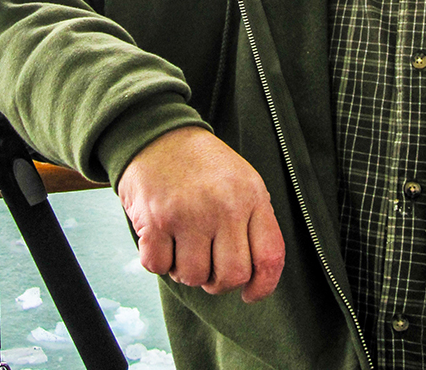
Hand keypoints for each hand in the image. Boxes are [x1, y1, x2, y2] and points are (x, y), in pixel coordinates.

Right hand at [117, 127, 284, 302]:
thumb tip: (255, 276)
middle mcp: (224, 205)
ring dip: (184, 270)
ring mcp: (189, 213)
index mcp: (251, 195)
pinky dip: (156, 260)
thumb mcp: (241, 181)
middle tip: (206, 262)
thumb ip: (253, 222)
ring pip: (193, 276)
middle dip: (217, 280)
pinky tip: (159, 237)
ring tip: (181, 243)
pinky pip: (158, 267)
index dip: (263, 286)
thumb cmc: (201, 164)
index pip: (269, 257)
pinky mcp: (156, 219)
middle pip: (231, 276)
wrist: (158, 132)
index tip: (250, 293)